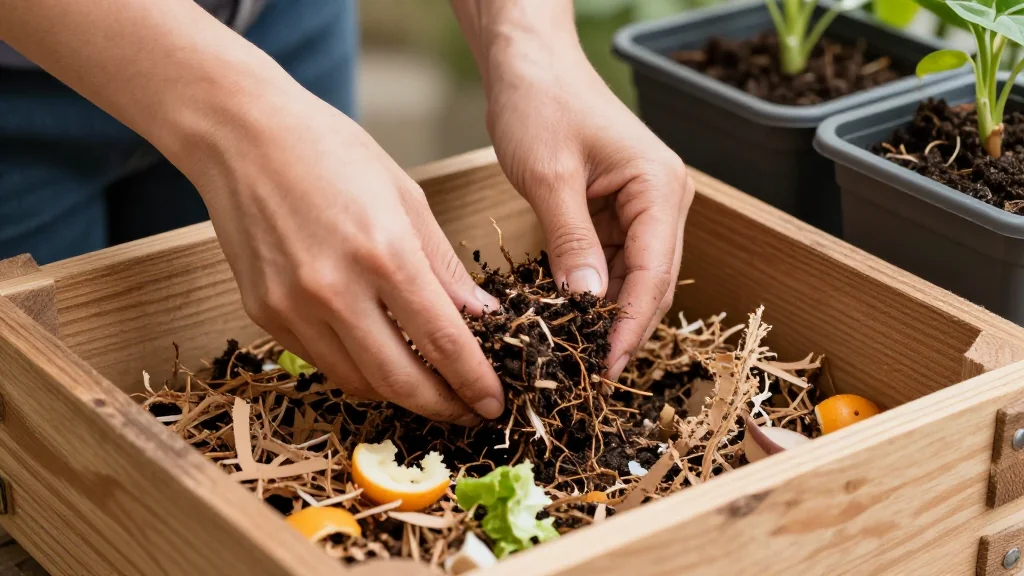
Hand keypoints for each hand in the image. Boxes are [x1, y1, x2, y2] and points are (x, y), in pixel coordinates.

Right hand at [182, 86, 504, 424]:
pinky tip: (381, 358)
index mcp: (383, 252)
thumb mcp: (406, 197)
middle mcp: (335, 289)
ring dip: (401, 395)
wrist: (241, 135)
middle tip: (468, 412)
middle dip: (442, 406)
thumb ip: (443, 266)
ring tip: (430, 389)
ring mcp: (293, 307)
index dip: (473, 381)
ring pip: (359, 381)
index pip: (442, 340)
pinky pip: (322, 362)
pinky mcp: (265, 315)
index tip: (494, 402)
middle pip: (400, 379)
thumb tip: (482, 317)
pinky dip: (359, 371)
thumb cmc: (331, 151)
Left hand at [485, 48, 694, 379]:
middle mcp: (663, 199)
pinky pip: (612, 262)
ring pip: (633, 278)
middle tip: (591, 376)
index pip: (654, 273)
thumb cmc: (541, 104)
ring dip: (608, 316)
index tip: (604, 367)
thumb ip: (571, 244)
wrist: (528, 62)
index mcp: (660, 187)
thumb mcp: (550, 179)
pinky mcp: (616, 211)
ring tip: (579, 357)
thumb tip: (587, 306)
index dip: (630, 325)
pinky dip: (593, 292)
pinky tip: (571, 320)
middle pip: (652, 282)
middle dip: (623, 329)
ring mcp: (641, 206)